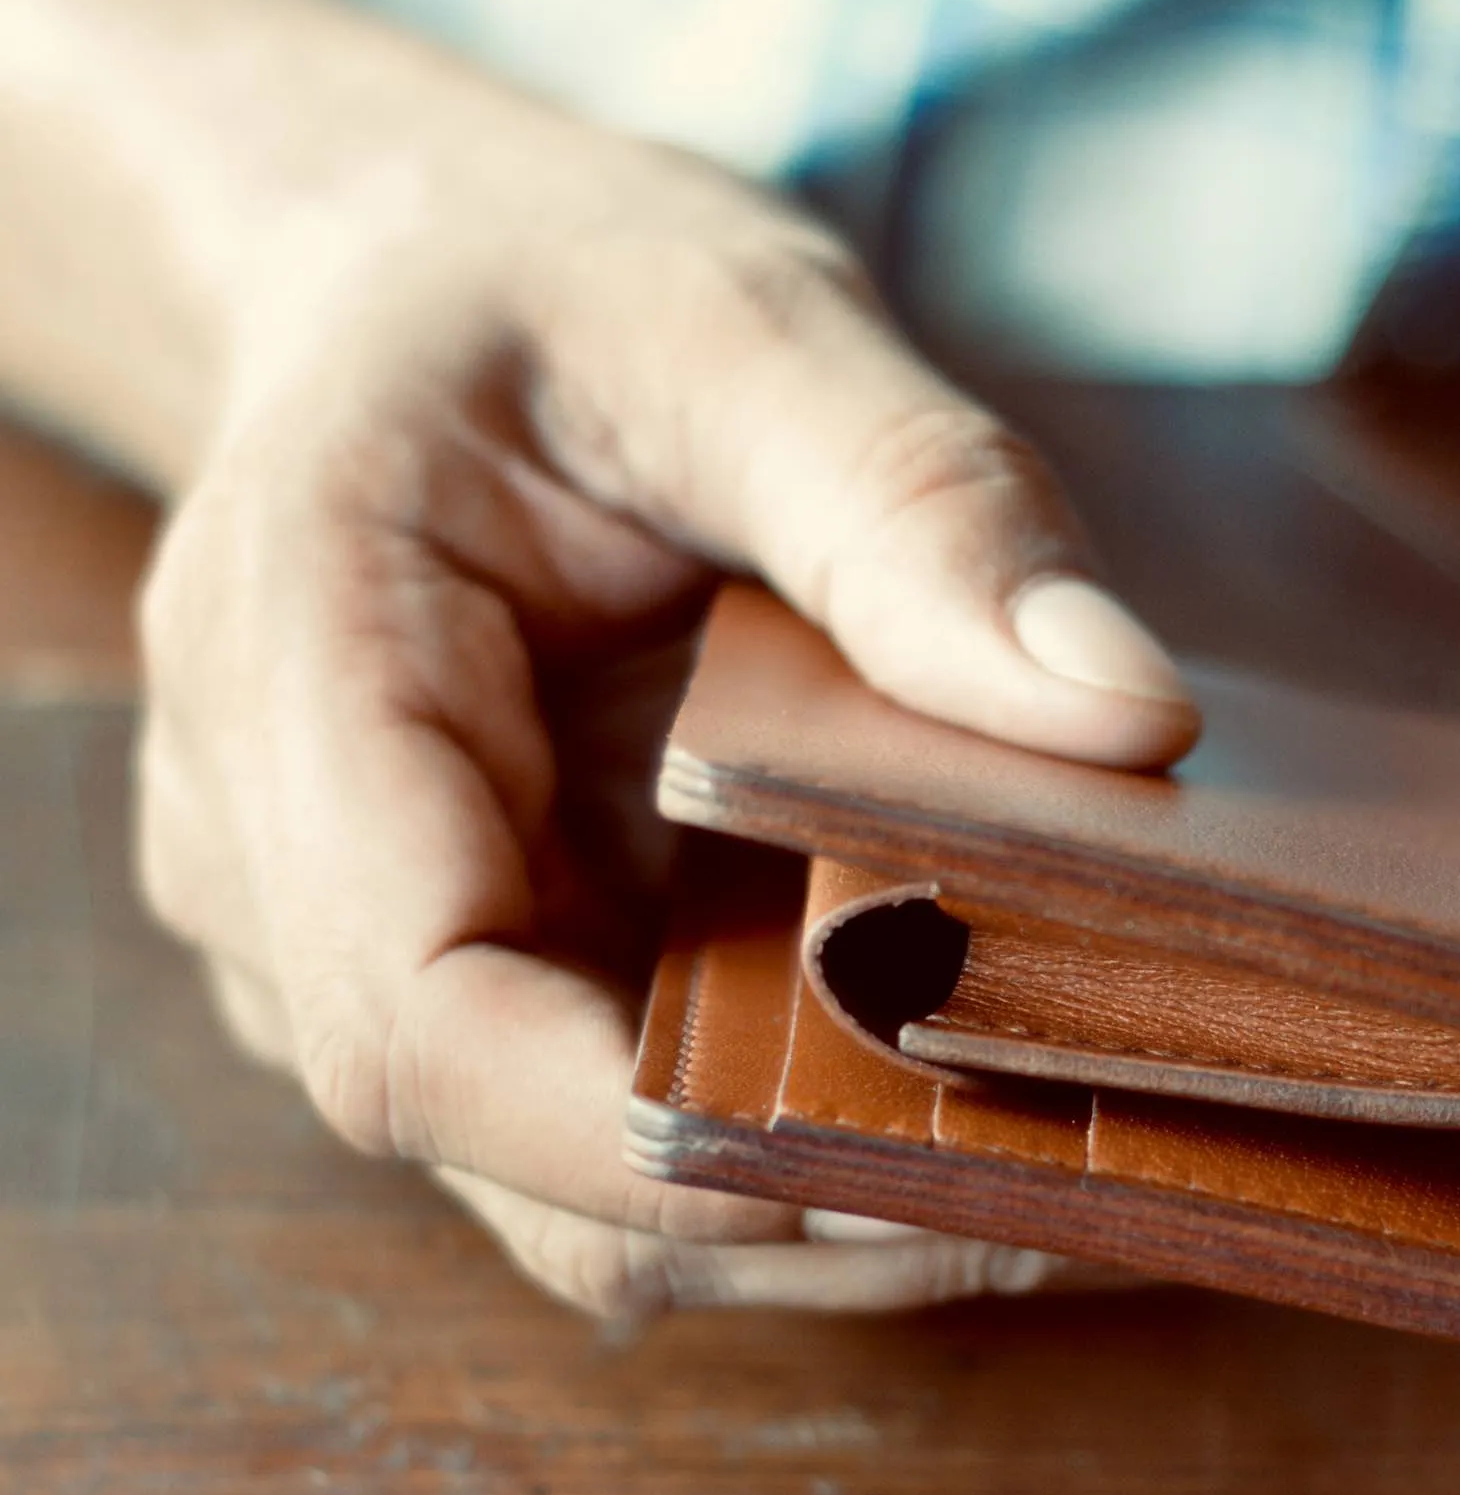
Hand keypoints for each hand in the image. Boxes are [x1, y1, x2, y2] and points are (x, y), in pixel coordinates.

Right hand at [130, 104, 1198, 1322]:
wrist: (413, 286)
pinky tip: (967, 1112)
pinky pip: (626, 1119)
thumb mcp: (739, 327)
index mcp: (302, 680)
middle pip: (522, 1154)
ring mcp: (376, 942)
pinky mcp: (488, 964)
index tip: (899, 1163)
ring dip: (818, 1208)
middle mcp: (295, 865)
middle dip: (794, 1207)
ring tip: (1060, 1172)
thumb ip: (919, 508)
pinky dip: (795, 1146)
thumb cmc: (546, 289)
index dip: (647, 1141)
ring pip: (585, 1185)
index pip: (419, 1018)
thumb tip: (1129, 715)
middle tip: (1070, 1194)